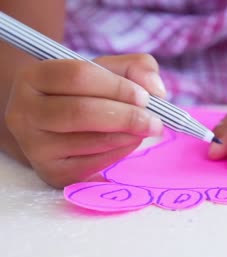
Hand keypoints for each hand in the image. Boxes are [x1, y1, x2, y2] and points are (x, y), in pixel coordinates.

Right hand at [5, 54, 165, 187]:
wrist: (59, 127)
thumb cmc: (87, 93)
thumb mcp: (108, 71)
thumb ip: (136, 68)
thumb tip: (155, 89)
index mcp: (34, 77)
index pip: (78, 76)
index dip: (117, 87)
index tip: (145, 97)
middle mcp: (25, 112)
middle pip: (81, 112)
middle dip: (127, 117)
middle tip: (155, 121)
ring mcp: (35, 146)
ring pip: (90, 140)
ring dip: (128, 136)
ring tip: (145, 129)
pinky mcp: (52, 172)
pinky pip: (93, 164)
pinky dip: (120, 153)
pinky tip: (130, 142)